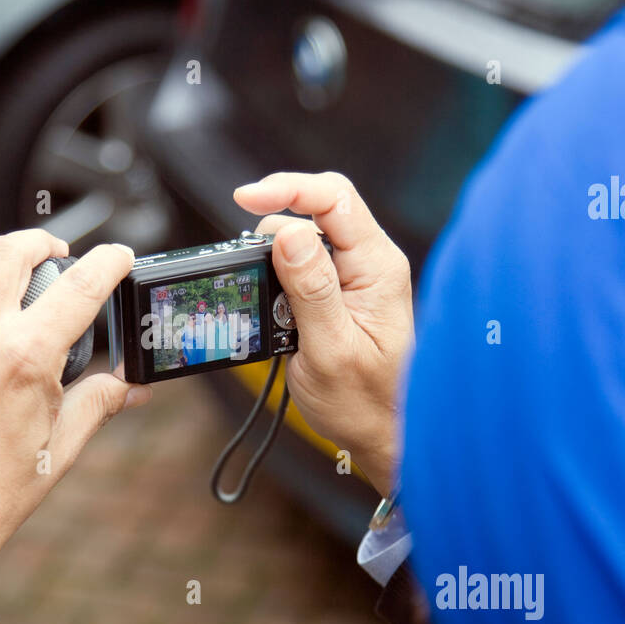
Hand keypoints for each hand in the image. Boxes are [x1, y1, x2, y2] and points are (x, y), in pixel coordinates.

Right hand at [234, 172, 413, 496]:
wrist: (380, 434)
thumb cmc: (364, 402)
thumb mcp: (330, 349)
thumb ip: (310, 289)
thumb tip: (286, 233)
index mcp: (378, 267)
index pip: (335, 199)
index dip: (287, 190)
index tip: (244, 198)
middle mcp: (370, 262)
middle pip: (318, 207)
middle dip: (276, 221)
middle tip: (251, 264)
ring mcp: (355, 274)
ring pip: (306, 233)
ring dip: (275, 252)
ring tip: (268, 300)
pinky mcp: (338, 290)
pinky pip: (304, 260)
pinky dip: (279, 270)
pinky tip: (273, 301)